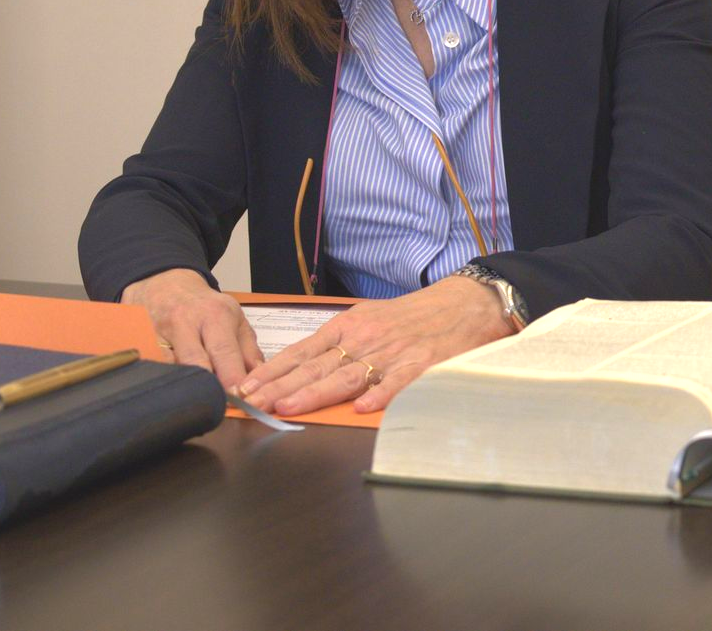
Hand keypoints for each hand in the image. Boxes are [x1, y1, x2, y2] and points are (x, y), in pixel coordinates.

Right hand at [121, 268, 261, 391]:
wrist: (163, 284)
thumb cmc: (203, 306)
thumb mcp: (233, 316)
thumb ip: (248, 348)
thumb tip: (260, 376)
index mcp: (215, 316)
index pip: (225, 352)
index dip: (232, 379)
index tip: (241, 399)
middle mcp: (186, 323)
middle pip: (197, 362)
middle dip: (210, 387)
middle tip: (221, 407)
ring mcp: (160, 332)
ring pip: (172, 367)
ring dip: (187, 387)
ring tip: (198, 403)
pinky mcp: (141, 340)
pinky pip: (152, 365)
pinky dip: (163, 380)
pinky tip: (173, 393)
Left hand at [235, 276, 512, 415]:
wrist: (464, 303)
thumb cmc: (415, 314)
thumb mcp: (371, 318)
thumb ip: (341, 342)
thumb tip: (304, 368)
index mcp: (350, 326)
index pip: (303, 352)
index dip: (274, 371)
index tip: (247, 387)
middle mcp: (366, 339)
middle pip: (317, 366)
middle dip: (281, 386)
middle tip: (253, 402)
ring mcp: (392, 353)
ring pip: (347, 377)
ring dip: (315, 393)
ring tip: (289, 407)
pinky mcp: (422, 365)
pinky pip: (398, 383)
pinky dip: (381, 395)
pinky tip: (362, 408)